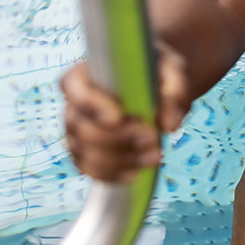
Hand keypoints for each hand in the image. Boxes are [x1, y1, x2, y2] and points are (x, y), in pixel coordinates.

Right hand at [61, 42, 190, 181]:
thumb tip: (170, 125)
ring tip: (154, 155)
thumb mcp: (171, 69)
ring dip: (119, 160)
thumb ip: (173, 90)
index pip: (72, 85)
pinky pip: (90, 170)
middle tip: (151, 137)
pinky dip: (113, 175)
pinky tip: (136, 173)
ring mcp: (77, 132)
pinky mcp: (85, 154)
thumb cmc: (158, 71)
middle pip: (81, 127)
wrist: (156, 85)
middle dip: (115, 139)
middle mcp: (75, 103)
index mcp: (87, 72)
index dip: (90, 104)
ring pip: (85, 153)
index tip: (118, 117)